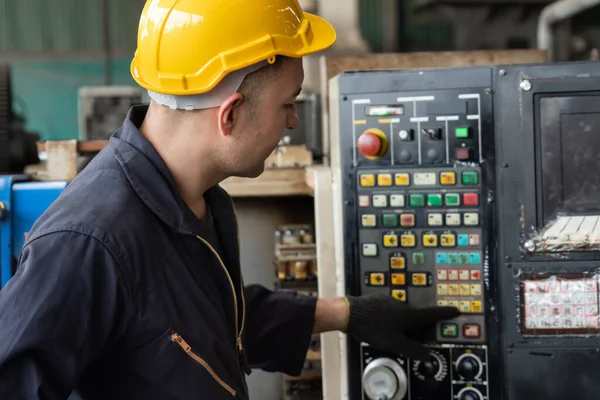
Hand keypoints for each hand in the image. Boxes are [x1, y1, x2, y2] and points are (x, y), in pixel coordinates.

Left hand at [345, 294, 459, 360]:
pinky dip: (387, 318)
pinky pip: (386, 310)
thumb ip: (412, 350)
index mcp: (408, 314)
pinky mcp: (374, 300)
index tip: (455, 309)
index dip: (444, 313)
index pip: (431, 314)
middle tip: (411, 338)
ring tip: (388, 334)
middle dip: (415, 326)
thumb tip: (427, 355)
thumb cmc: (372, 328)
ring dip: (398, 323)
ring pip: (399, 313)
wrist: (347, 313)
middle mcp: (399, 304)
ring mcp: (386, 300)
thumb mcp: (394, 343)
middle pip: (414, 316)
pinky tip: (378, 326)